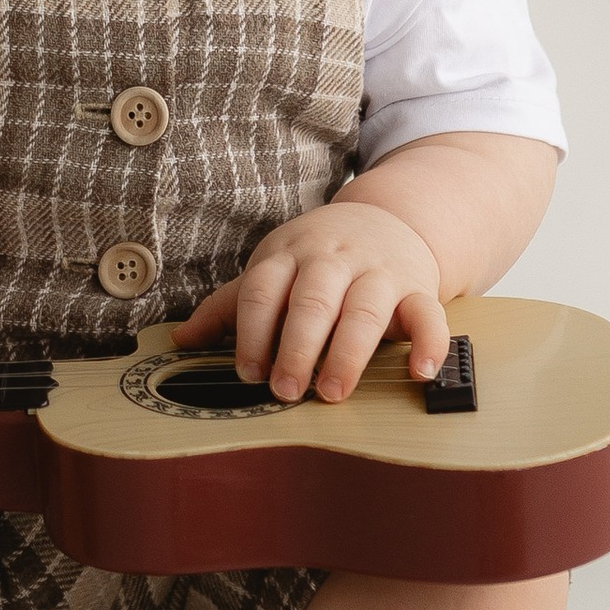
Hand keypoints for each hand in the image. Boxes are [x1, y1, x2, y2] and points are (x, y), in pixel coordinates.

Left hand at [173, 202, 449, 404]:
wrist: (387, 218)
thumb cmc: (317, 256)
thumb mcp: (273, 268)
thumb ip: (232, 306)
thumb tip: (181, 341)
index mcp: (289, 255)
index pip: (263, 289)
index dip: (252, 332)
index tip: (248, 372)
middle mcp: (332, 259)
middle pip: (311, 300)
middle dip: (296, 347)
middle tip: (285, 391)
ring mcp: (377, 271)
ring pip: (364, 308)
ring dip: (347, 352)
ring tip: (332, 391)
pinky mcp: (417, 288)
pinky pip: (428, 314)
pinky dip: (428, 343)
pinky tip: (419, 373)